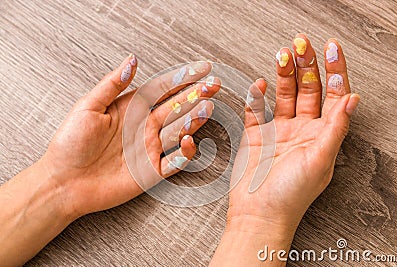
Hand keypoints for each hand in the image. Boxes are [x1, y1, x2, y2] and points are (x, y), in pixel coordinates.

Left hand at [41, 56, 219, 217]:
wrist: (63, 181)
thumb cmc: (70, 143)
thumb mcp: (88, 107)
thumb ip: (112, 84)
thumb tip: (131, 60)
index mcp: (131, 109)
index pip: (162, 89)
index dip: (182, 78)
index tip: (200, 68)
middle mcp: (144, 127)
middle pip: (176, 107)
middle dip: (196, 95)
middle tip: (213, 85)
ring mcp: (150, 149)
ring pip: (179, 131)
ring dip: (194, 120)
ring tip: (207, 108)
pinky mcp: (151, 172)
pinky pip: (175, 162)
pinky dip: (184, 153)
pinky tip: (188, 141)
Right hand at [211, 34, 358, 265]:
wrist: (258, 213)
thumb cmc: (291, 194)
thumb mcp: (320, 160)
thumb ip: (335, 128)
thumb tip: (354, 98)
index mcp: (321, 135)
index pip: (332, 96)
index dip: (334, 72)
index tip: (331, 49)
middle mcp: (302, 129)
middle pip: (307, 90)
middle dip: (306, 65)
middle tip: (301, 43)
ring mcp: (278, 131)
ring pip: (283, 95)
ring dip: (283, 74)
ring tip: (282, 54)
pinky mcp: (256, 135)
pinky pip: (257, 110)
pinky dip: (257, 96)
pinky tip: (259, 85)